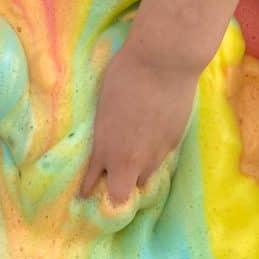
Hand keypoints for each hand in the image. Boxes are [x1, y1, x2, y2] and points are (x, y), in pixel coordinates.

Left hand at [80, 40, 198, 204]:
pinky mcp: (173, 144)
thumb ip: (105, 132)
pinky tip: (154, 139)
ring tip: (137, 157)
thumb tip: (107, 138)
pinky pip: (161, 160)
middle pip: (121, 196)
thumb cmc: (124, 74)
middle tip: (116, 179)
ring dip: (138, 172)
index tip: (85, 195)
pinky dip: (155, 155)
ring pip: (145, 178)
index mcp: (104, 148)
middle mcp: (129, 159)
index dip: (88, 190)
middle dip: (117, 191)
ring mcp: (154, 155)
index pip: (92, 182)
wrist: (164, 63)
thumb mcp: (103, 106)